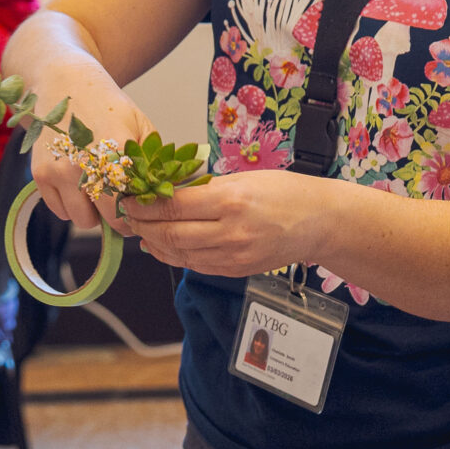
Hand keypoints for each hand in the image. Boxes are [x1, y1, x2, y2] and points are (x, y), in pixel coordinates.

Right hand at [25, 64, 158, 234]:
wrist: (64, 83)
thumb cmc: (108, 106)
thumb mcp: (140, 126)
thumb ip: (154, 163)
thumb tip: (170, 196)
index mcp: (115, 151)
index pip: (132, 206)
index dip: (139, 213)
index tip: (140, 209)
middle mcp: (84, 164)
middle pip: (107, 220)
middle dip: (118, 216)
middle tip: (121, 203)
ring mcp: (59, 171)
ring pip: (82, 221)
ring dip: (92, 213)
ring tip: (97, 190)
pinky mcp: (40, 175)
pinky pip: (60, 212)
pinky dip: (70, 205)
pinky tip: (77, 184)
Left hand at [120, 169, 329, 277]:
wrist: (319, 222)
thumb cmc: (284, 193)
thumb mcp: (243, 178)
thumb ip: (205, 187)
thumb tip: (166, 191)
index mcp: (231, 201)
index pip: (173, 206)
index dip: (145, 205)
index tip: (130, 199)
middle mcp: (230, 232)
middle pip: (170, 234)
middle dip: (143, 226)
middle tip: (130, 216)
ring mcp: (233, 256)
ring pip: (179, 254)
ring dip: (155, 243)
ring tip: (142, 230)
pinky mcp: (235, 270)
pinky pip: (196, 265)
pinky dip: (175, 256)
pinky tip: (164, 245)